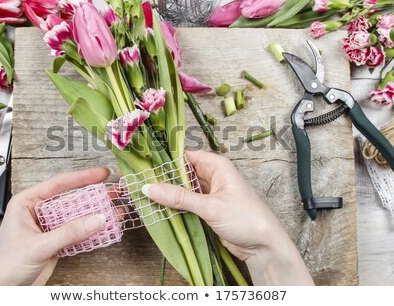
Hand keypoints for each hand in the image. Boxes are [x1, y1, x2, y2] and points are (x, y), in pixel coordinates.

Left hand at [0, 168, 109, 285]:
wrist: (4, 292)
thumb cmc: (5, 267)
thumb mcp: (38, 246)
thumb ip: (68, 233)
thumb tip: (96, 219)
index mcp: (27, 203)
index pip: (58, 184)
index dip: (82, 177)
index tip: (101, 174)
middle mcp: (39, 212)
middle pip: (72, 199)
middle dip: (95, 196)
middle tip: (114, 191)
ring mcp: (50, 227)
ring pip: (78, 216)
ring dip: (97, 214)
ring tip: (116, 208)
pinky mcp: (57, 242)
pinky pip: (78, 232)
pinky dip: (93, 231)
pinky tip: (107, 227)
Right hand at [142, 150, 313, 285]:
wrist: (263, 246)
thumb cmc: (245, 218)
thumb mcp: (210, 206)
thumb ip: (179, 197)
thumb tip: (150, 188)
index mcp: (216, 165)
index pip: (185, 156)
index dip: (165, 160)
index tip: (143, 165)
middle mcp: (212, 176)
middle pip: (182, 173)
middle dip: (164, 178)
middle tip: (138, 182)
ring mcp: (210, 193)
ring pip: (183, 189)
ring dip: (169, 193)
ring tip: (143, 195)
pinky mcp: (208, 209)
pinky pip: (187, 203)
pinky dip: (175, 205)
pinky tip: (159, 208)